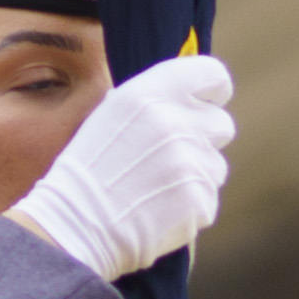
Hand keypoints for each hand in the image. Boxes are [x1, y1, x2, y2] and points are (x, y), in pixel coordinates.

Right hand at [1, 52, 233, 280]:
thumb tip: (192, 98)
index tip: (208, 104)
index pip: (213, 75)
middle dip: (204, 140)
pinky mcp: (199, 199)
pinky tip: (158, 209)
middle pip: (222, 124)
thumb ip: (157, 101)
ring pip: (216, 166)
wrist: (76, 223)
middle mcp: (175, 122)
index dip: (214, 92)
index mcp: (151, 93)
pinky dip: (189, 206)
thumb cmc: (91, 169)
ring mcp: (191, 162)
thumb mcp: (113, 115)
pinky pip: (208, 199)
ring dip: (195, 175)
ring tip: (156, 187)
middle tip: (170, 157)